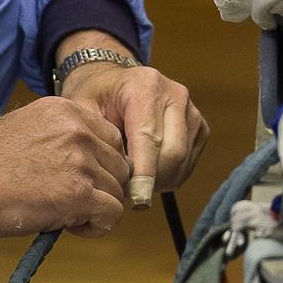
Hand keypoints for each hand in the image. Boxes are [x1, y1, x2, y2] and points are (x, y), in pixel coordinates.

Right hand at [0, 96, 129, 238]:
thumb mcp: (28, 129)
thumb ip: (61, 138)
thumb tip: (83, 163)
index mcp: (67, 110)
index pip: (111, 137)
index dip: (101, 162)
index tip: (82, 178)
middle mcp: (79, 130)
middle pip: (119, 163)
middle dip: (102, 185)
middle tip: (74, 201)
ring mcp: (81, 160)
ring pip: (117, 189)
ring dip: (98, 206)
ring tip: (68, 215)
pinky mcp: (79, 192)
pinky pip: (112, 212)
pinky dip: (98, 225)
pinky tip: (73, 227)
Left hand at [57, 32, 208, 208]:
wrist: (114, 82)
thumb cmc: (96, 97)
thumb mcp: (83, 110)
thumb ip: (98, 139)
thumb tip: (116, 174)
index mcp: (146, 86)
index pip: (150, 138)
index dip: (145, 173)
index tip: (137, 200)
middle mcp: (175, 94)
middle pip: (174, 152)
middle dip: (151, 180)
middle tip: (125, 191)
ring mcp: (192, 110)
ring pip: (183, 161)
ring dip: (160, 180)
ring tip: (133, 178)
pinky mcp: (199, 125)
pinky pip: (189, 162)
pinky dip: (170, 175)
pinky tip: (149, 171)